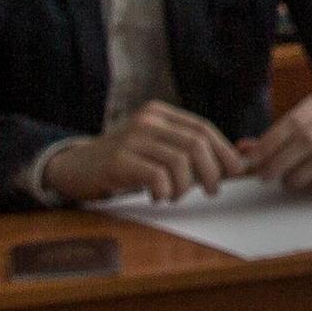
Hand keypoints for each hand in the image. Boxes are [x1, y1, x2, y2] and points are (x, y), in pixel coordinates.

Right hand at [40, 102, 234, 203]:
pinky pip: (157, 176)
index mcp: (160, 113)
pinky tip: (158, 197)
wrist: (76, 167)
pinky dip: (165, 191)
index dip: (224, 151)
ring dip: (186, 186)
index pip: (202, 128)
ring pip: (180, 160)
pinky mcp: (118, 160)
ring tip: (176, 195)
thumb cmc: (124, 162)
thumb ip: (185, 150)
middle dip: (212, 170)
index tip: (235, 171)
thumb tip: (231, 165)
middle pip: (196, 143)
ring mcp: (131, 138)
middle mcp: (147, 120)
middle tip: (211, 190)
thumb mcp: (155, 148)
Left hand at [242, 90, 311, 195]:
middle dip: (281, 161)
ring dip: (300, 174)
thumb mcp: (293, 132)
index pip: (292, 122)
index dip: (271, 143)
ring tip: (288, 182)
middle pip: (306, 139)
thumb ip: (268, 141)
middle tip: (266, 176)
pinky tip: (310, 185)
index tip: (255, 161)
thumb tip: (242, 150)